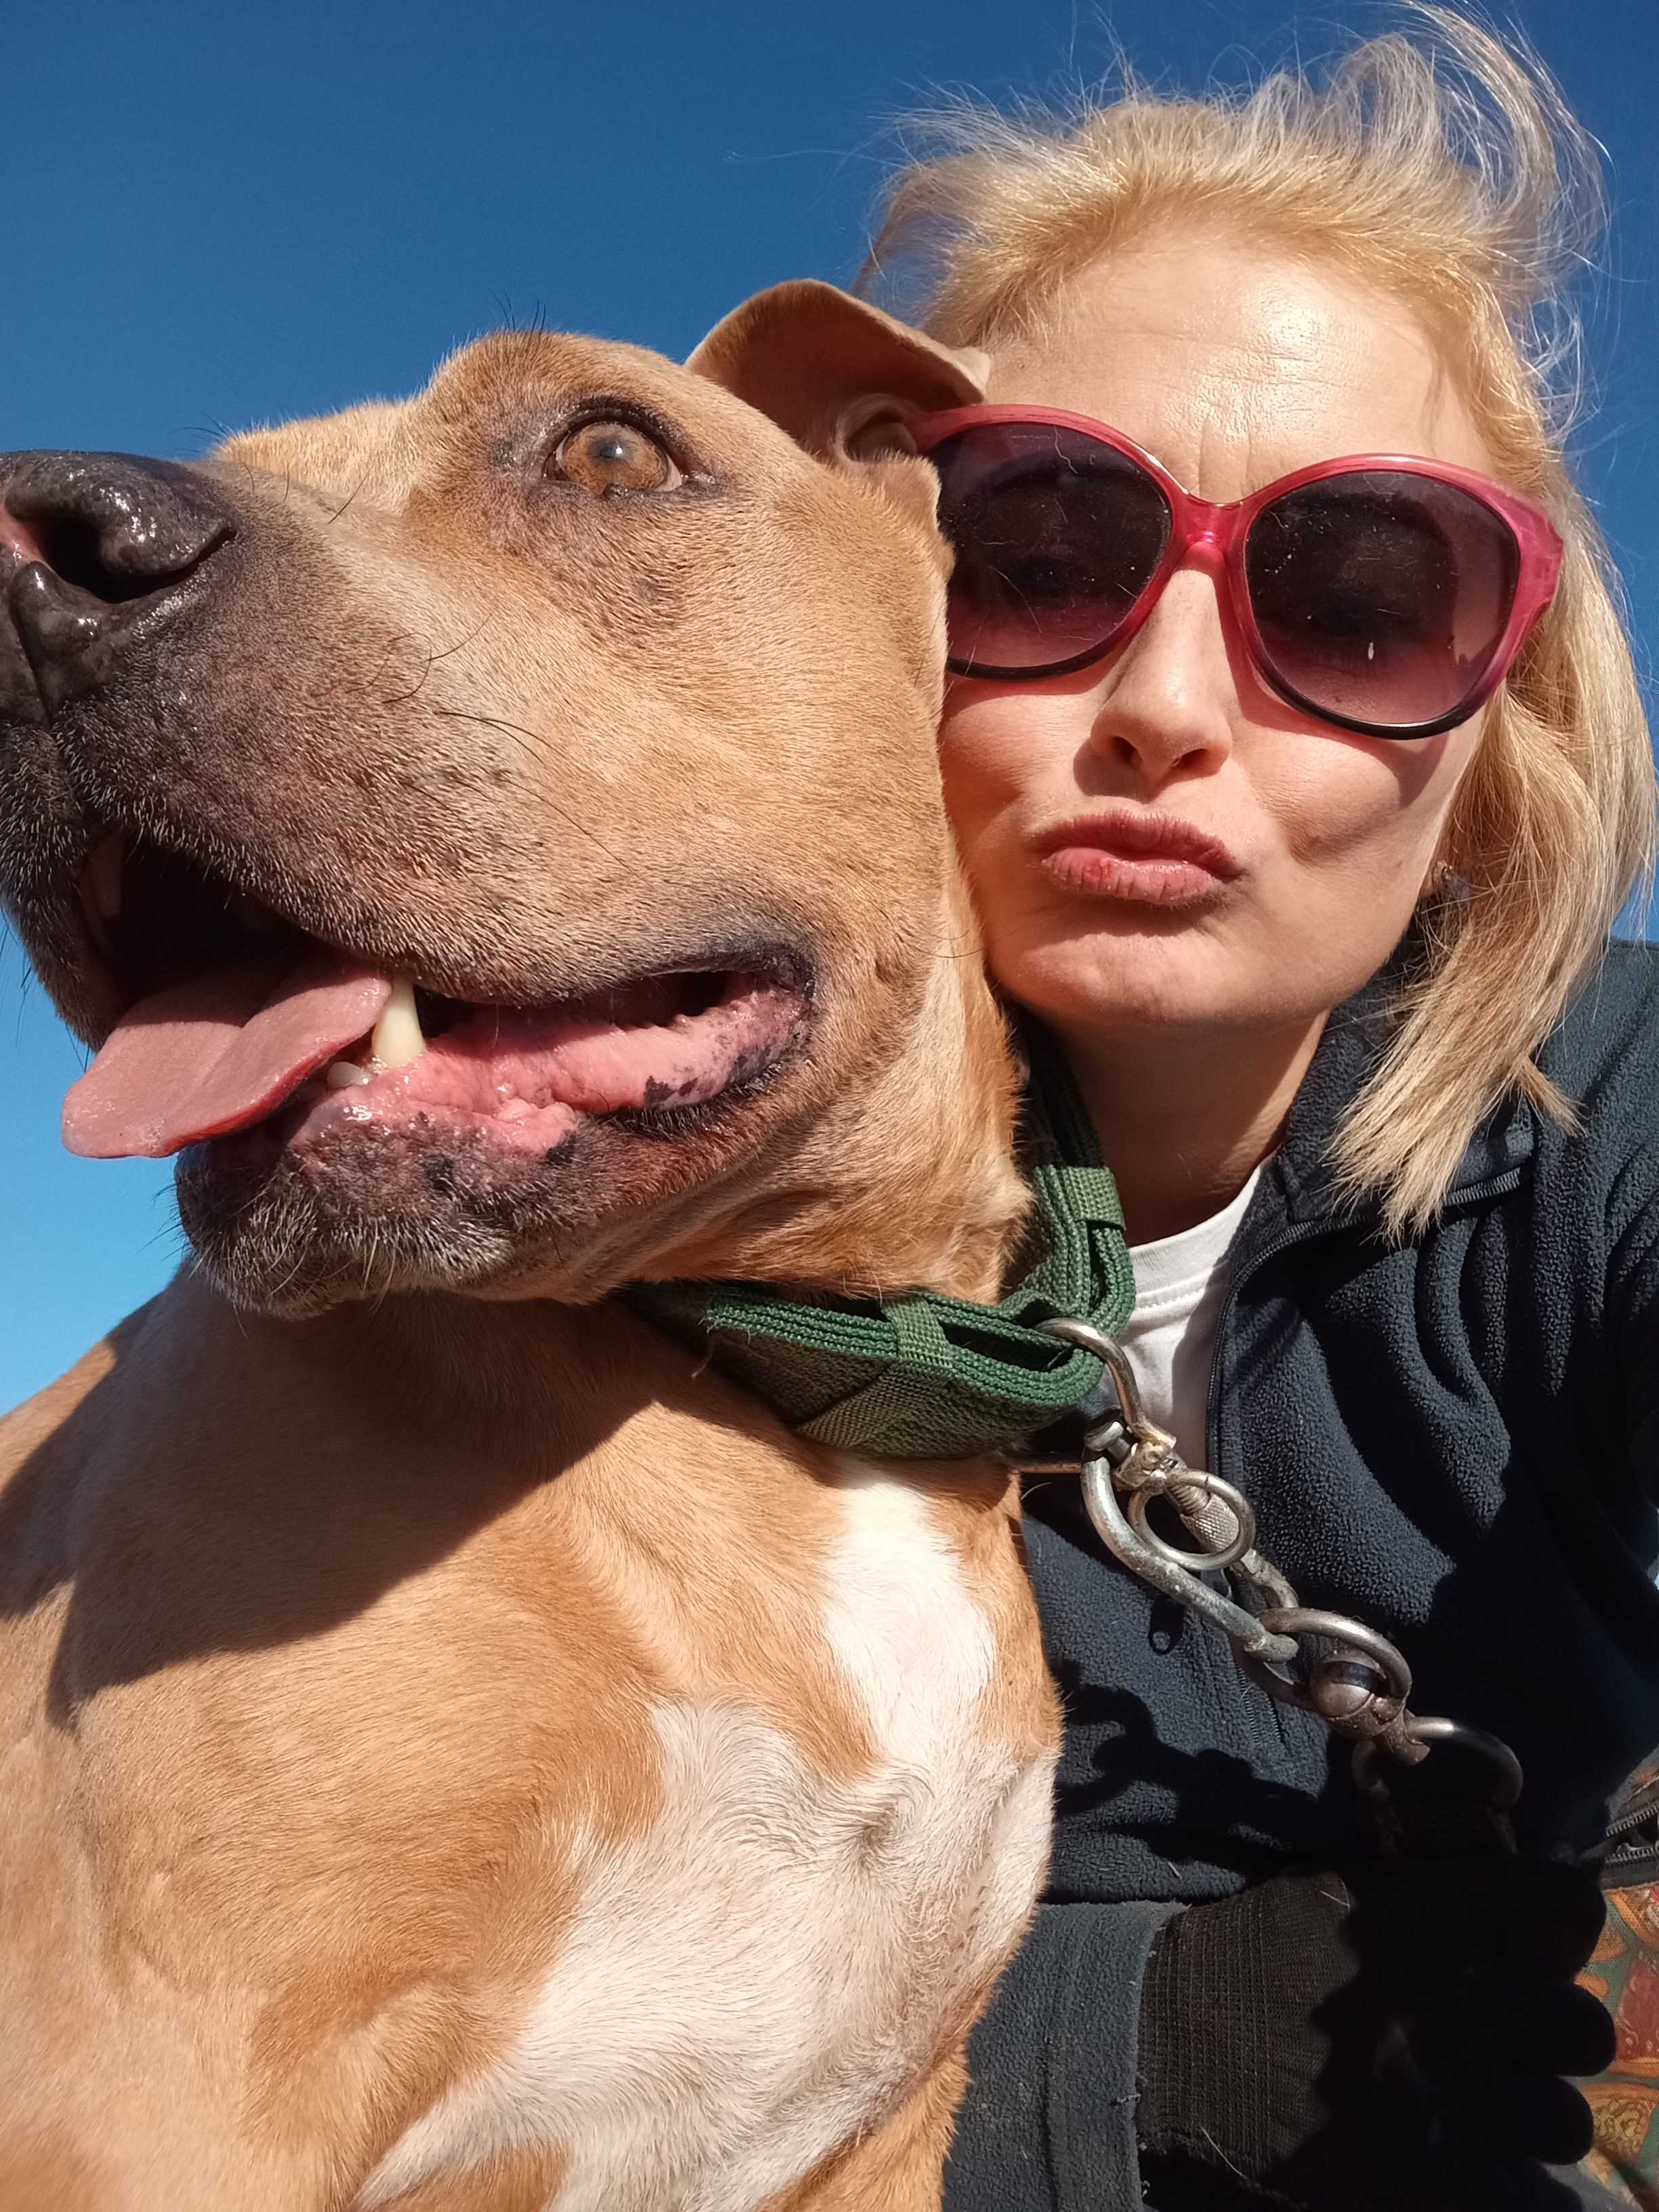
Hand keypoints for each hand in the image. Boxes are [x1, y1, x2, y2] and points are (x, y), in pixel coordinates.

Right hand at [1135, 1855, 1615, 2211]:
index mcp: (1437, 1918)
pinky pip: (1524, 2198)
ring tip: (1475, 2118)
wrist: (1171, 2040)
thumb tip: (1502, 1916)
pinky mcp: (1436, 2183)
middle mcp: (1461, 2000)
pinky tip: (1455, 2170)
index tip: (1522, 1953)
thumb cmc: (1252, 1953)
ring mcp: (1455, 2098)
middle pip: (1582, 2027)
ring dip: (1525, 2121)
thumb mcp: (1341, 1892)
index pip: (1565, 1906)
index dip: (1553, 1933)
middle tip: (1499, 2047)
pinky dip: (1500, 2189)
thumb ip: (1432, 1900)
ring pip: (1563, 2123)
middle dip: (1545, 2039)